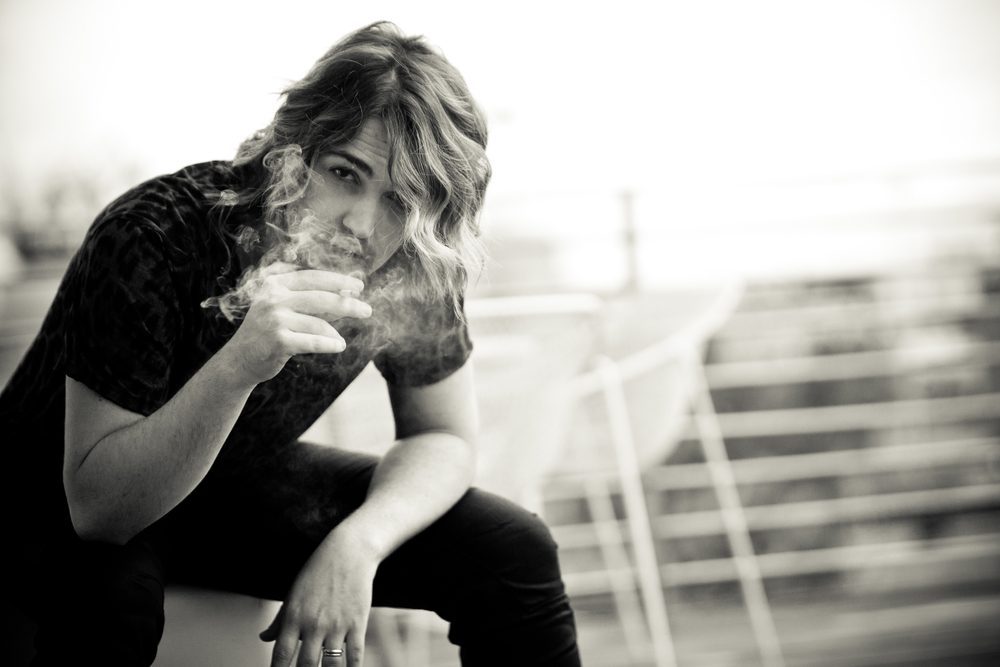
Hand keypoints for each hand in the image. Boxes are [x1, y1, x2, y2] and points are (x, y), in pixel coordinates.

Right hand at [224, 266, 370, 384]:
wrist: (239, 360)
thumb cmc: (267, 332)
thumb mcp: (282, 308)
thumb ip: (308, 299)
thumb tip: (347, 292)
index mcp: (274, 285)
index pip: (312, 277)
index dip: (338, 280)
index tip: (359, 286)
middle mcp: (273, 299)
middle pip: (320, 298)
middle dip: (348, 304)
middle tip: (367, 310)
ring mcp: (274, 319)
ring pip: (318, 323)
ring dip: (334, 333)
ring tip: (340, 341)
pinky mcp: (278, 341)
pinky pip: (313, 342)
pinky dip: (329, 344)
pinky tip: (339, 346)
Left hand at [260, 526, 379, 666]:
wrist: (350, 552)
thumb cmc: (319, 571)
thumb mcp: (294, 593)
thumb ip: (279, 620)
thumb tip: (264, 637)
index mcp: (294, 616)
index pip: (281, 654)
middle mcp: (314, 623)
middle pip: (305, 665)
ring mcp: (337, 624)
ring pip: (330, 665)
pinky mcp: (357, 623)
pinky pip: (354, 655)